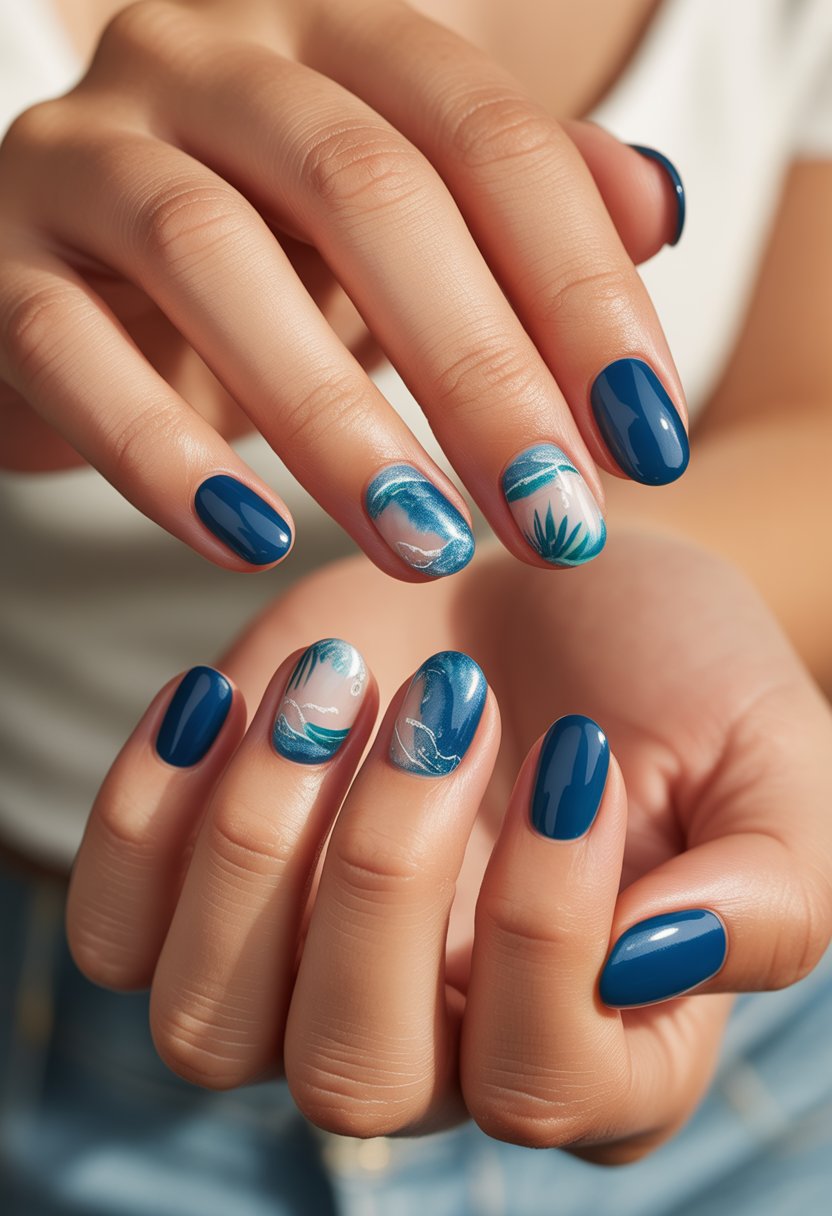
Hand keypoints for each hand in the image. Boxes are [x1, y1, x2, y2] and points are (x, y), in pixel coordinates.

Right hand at [0, 0, 686, 576]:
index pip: (487, 139)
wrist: (74, 284)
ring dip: (334, 421)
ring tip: (427, 546)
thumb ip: (524, 210)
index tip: (644, 441)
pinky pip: (68, 348)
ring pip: (214, 255)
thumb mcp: (403, 242)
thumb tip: (658, 210)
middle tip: (554, 518)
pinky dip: (162, 453)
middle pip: (368, 190)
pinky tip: (248, 541)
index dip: (581, 292)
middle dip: (479, 368)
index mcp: (331, 39)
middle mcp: (206, 58)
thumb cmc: (264, 267)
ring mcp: (84, 147)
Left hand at [66, 531, 831, 1157]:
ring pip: (210, 1030)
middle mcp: (440, 1044)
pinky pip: (117, 933)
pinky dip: (145, 818)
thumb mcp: (772, 762)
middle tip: (448, 702)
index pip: (544, 1083)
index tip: (576, 748)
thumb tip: (649, 963)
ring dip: (258, 842)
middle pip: (355, 1079)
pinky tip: (225, 697)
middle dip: (385, 874)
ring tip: (332, 686)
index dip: (546, 924)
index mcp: (600, 1044)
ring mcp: (305, 976)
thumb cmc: (675, 675)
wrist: (553, 583)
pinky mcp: (205, 889)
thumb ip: (768, 888)